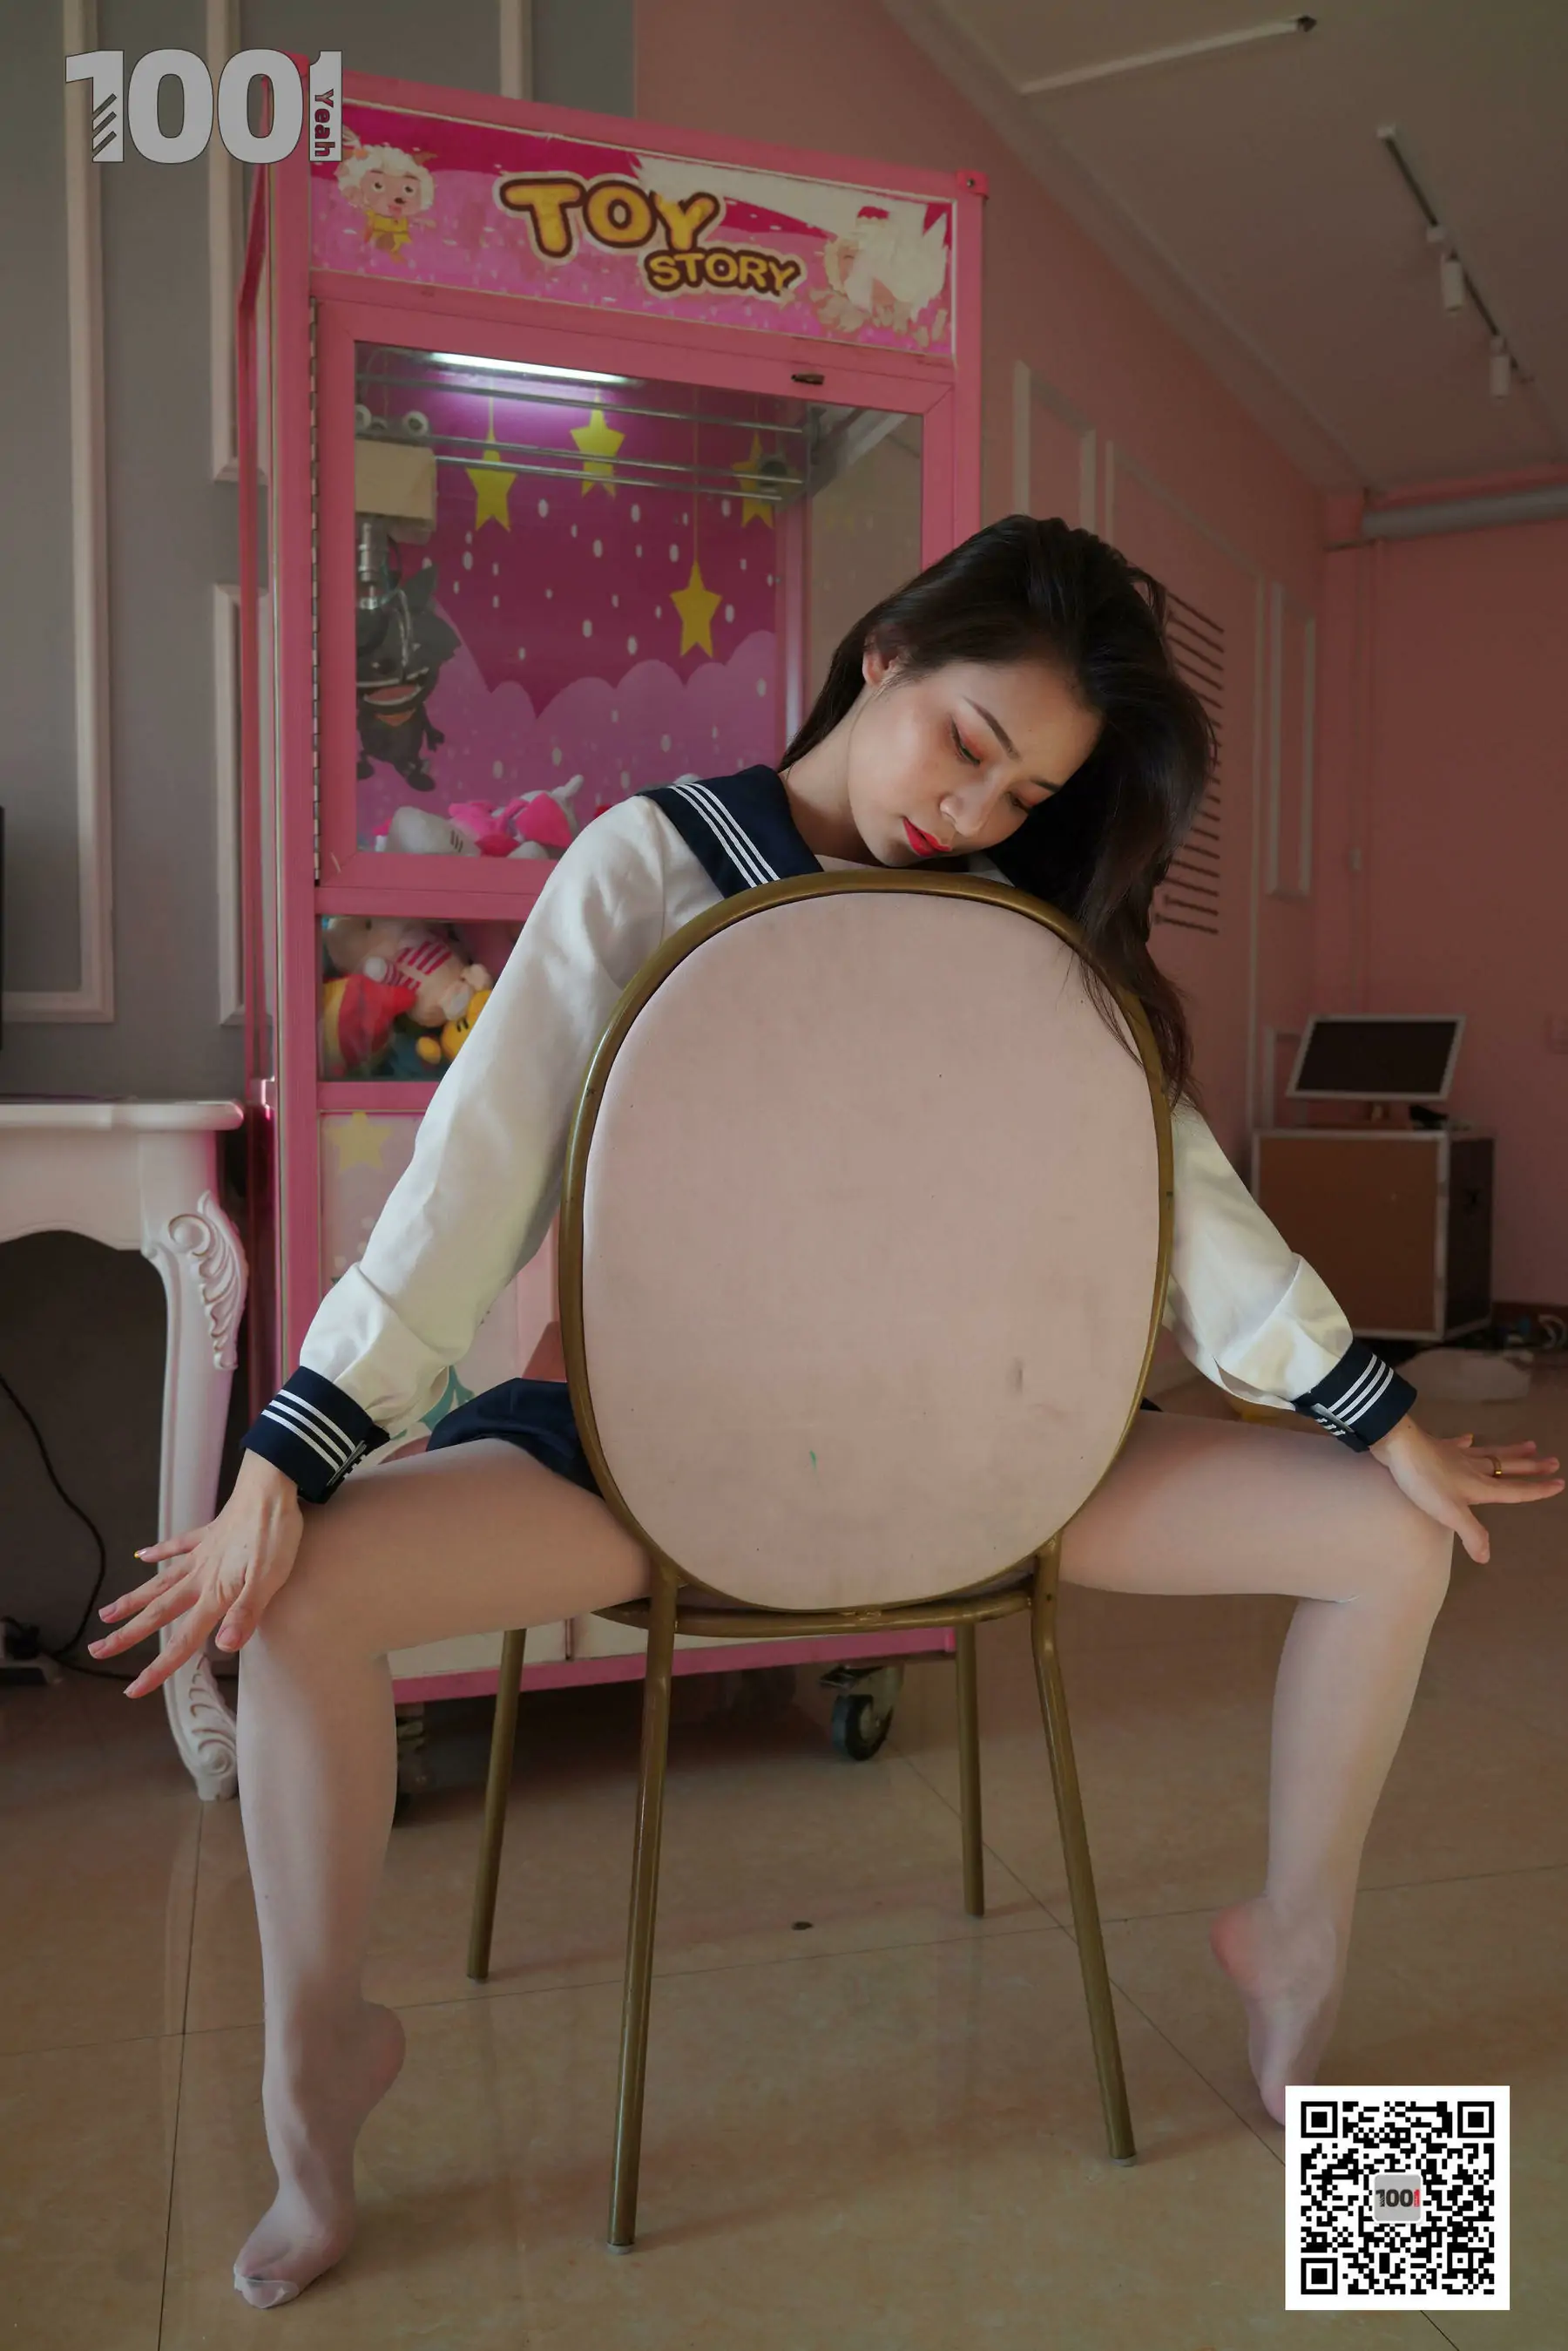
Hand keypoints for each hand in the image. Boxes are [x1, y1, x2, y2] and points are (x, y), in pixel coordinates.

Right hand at [88, 1452, 304, 1697]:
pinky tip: (141, 1556)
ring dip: (134, 1600)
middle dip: (128, 1635)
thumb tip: (222, 1647)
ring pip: (160, 1583)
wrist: (272, 1487)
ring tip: (107, 1614)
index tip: (132, 1690)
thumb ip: (245, 1613)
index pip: (183, 1641)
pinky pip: (178, 1546)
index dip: (159, 1668)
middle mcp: (200, 1577)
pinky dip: (158, 1552)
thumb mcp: (270, 1580)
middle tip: (98, 1650)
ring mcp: (202, 1555)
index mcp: (215, 1594)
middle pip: (158, 1613)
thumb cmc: (275, 1536)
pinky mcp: (209, 1534)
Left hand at [1369, 1418, 1563, 1563]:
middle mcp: (1472, 1469)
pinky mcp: (1437, 1447)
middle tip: (1553, 1461)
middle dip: (1531, 1467)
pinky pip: (1457, 1445)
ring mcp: (1455, 1455)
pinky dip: (1465, 1442)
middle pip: (1508, 1467)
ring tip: (1529, 1444)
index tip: (1560, 1484)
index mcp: (1479, 1486)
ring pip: (1490, 1453)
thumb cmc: (1424, 1481)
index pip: (1515, 1490)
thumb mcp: (1450, 1513)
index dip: (1537, 1490)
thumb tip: (1487, 1557)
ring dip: (1510, 1451)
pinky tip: (1470, 1438)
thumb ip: (1472, 1534)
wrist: (1397, 1445)